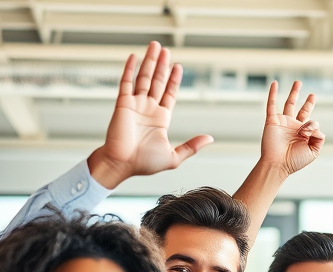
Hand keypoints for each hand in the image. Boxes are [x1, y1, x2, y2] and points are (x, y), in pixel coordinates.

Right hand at [87, 41, 212, 188]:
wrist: (122, 165)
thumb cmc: (145, 163)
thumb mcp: (174, 156)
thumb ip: (191, 146)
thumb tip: (210, 138)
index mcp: (161, 119)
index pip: (169, 94)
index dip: (173, 80)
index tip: (178, 66)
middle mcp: (148, 109)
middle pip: (157, 81)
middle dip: (162, 65)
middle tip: (165, 49)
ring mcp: (135, 104)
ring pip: (144, 78)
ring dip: (150, 62)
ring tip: (155, 46)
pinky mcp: (123, 104)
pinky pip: (126, 82)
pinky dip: (130, 69)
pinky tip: (135, 57)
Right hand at [258, 81, 324, 177]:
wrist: (278, 164)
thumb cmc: (295, 161)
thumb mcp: (313, 151)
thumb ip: (319, 137)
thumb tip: (316, 124)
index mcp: (303, 134)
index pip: (312, 122)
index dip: (312, 125)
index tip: (305, 133)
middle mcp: (293, 127)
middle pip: (301, 110)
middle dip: (308, 103)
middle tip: (313, 95)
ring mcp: (282, 122)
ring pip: (289, 104)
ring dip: (294, 93)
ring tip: (298, 83)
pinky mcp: (272, 121)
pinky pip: (271, 104)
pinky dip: (272, 93)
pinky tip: (274, 83)